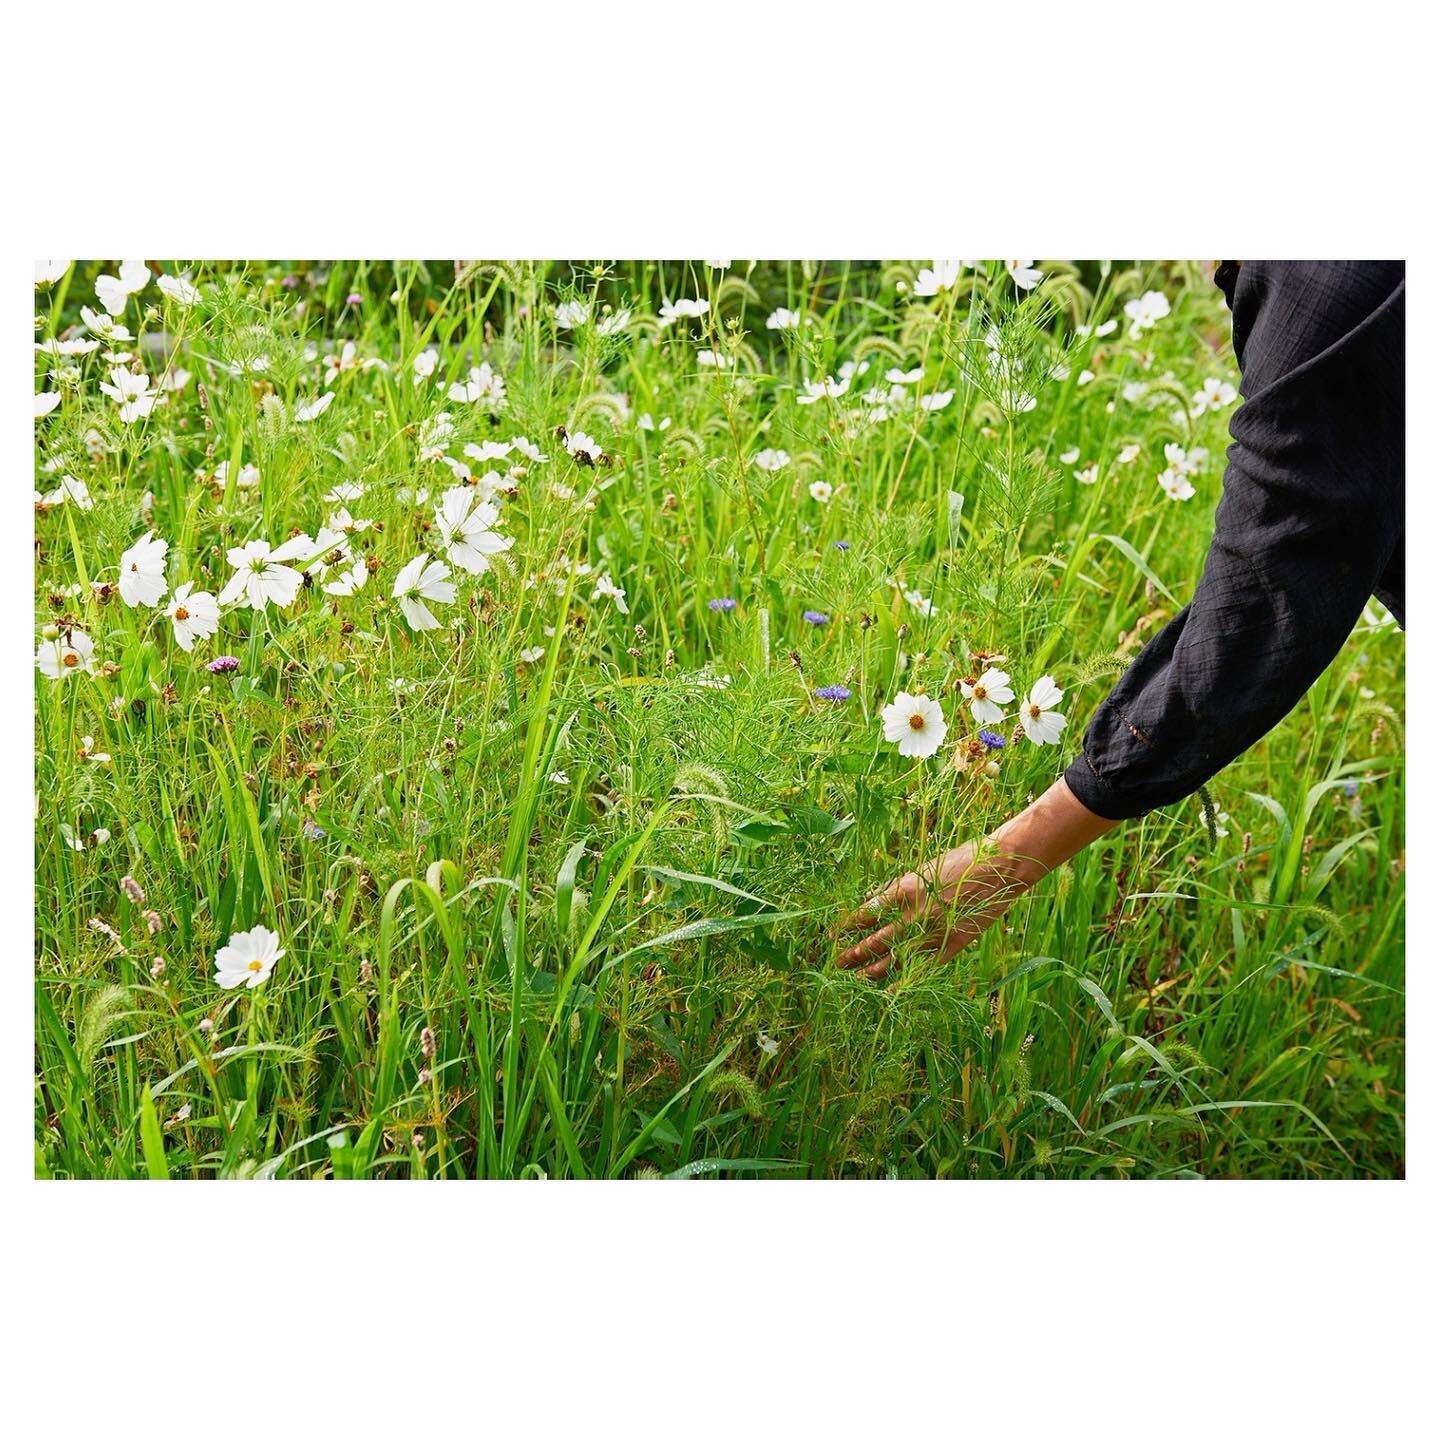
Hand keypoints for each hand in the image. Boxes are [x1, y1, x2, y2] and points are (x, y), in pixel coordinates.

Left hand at [834, 778, 1121, 978]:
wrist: (1001, 866)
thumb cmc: (962, 859)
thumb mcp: (923, 869)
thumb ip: (900, 889)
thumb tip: (876, 904)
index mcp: (905, 889)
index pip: (867, 913)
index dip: (848, 926)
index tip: (834, 935)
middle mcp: (916, 914)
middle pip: (877, 939)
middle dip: (855, 953)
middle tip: (837, 962)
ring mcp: (936, 931)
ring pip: (898, 956)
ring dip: (875, 968)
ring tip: (857, 977)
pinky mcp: (954, 943)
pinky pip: (925, 965)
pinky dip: (907, 977)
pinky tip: (893, 987)